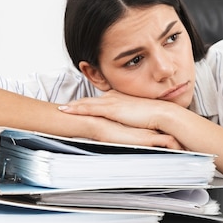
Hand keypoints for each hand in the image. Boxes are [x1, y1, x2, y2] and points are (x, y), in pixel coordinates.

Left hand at [58, 91, 182, 148]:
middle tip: (64, 107)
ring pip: (86, 102)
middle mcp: (114, 97)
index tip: (78, 106)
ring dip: (73, 106)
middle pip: (90, 99)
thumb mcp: (141, 116)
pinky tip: (66, 111)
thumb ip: (133, 118)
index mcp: (121, 98)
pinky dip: (76, 109)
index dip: (88, 103)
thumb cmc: (155, 116)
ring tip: (61, 109)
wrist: (162, 114)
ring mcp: (111, 101)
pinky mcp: (110, 108)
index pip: (100, 100)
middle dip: (77, 103)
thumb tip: (132, 125)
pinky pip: (89, 108)